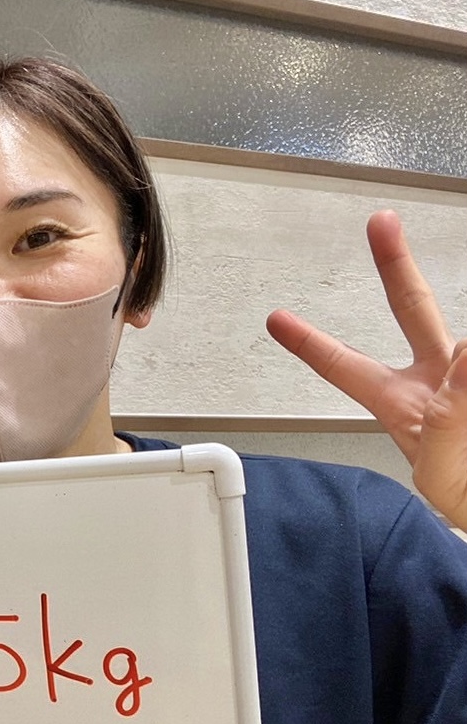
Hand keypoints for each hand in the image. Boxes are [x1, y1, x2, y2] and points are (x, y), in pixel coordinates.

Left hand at [266, 209, 466, 523]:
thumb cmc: (466, 500)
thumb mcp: (443, 478)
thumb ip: (449, 419)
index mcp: (402, 407)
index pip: (346, 368)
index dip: (310, 343)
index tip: (275, 318)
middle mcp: (438, 382)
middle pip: (412, 308)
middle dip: (395, 265)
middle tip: (379, 223)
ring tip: (460, 423)